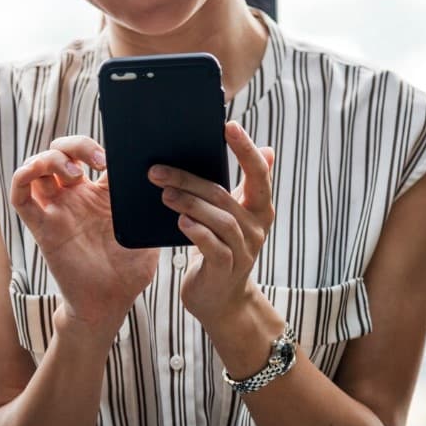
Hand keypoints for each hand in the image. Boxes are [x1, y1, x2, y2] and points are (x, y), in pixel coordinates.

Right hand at [10, 136, 157, 326]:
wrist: (109, 303)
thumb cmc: (129, 272)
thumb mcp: (147, 233)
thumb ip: (150, 209)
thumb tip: (167, 183)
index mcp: (101, 195)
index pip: (91, 155)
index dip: (99, 147)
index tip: (115, 157)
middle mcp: (75, 198)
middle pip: (61, 152)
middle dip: (75, 145)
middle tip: (98, 160)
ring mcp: (57, 211)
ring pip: (38, 168)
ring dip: (50, 159)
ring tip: (74, 173)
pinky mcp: (42, 227)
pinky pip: (20, 196)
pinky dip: (22, 177)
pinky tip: (35, 173)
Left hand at [148, 121, 274, 326]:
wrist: (220, 299)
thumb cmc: (222, 248)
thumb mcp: (234, 216)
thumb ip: (244, 186)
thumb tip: (267, 148)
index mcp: (260, 208)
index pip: (258, 173)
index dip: (245, 149)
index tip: (228, 126)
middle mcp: (256, 228)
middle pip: (224, 195)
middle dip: (190, 178)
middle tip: (158, 170)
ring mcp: (244, 250)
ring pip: (219, 219)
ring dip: (188, 203)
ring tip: (163, 193)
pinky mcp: (226, 269)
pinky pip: (213, 246)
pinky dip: (196, 232)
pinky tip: (180, 222)